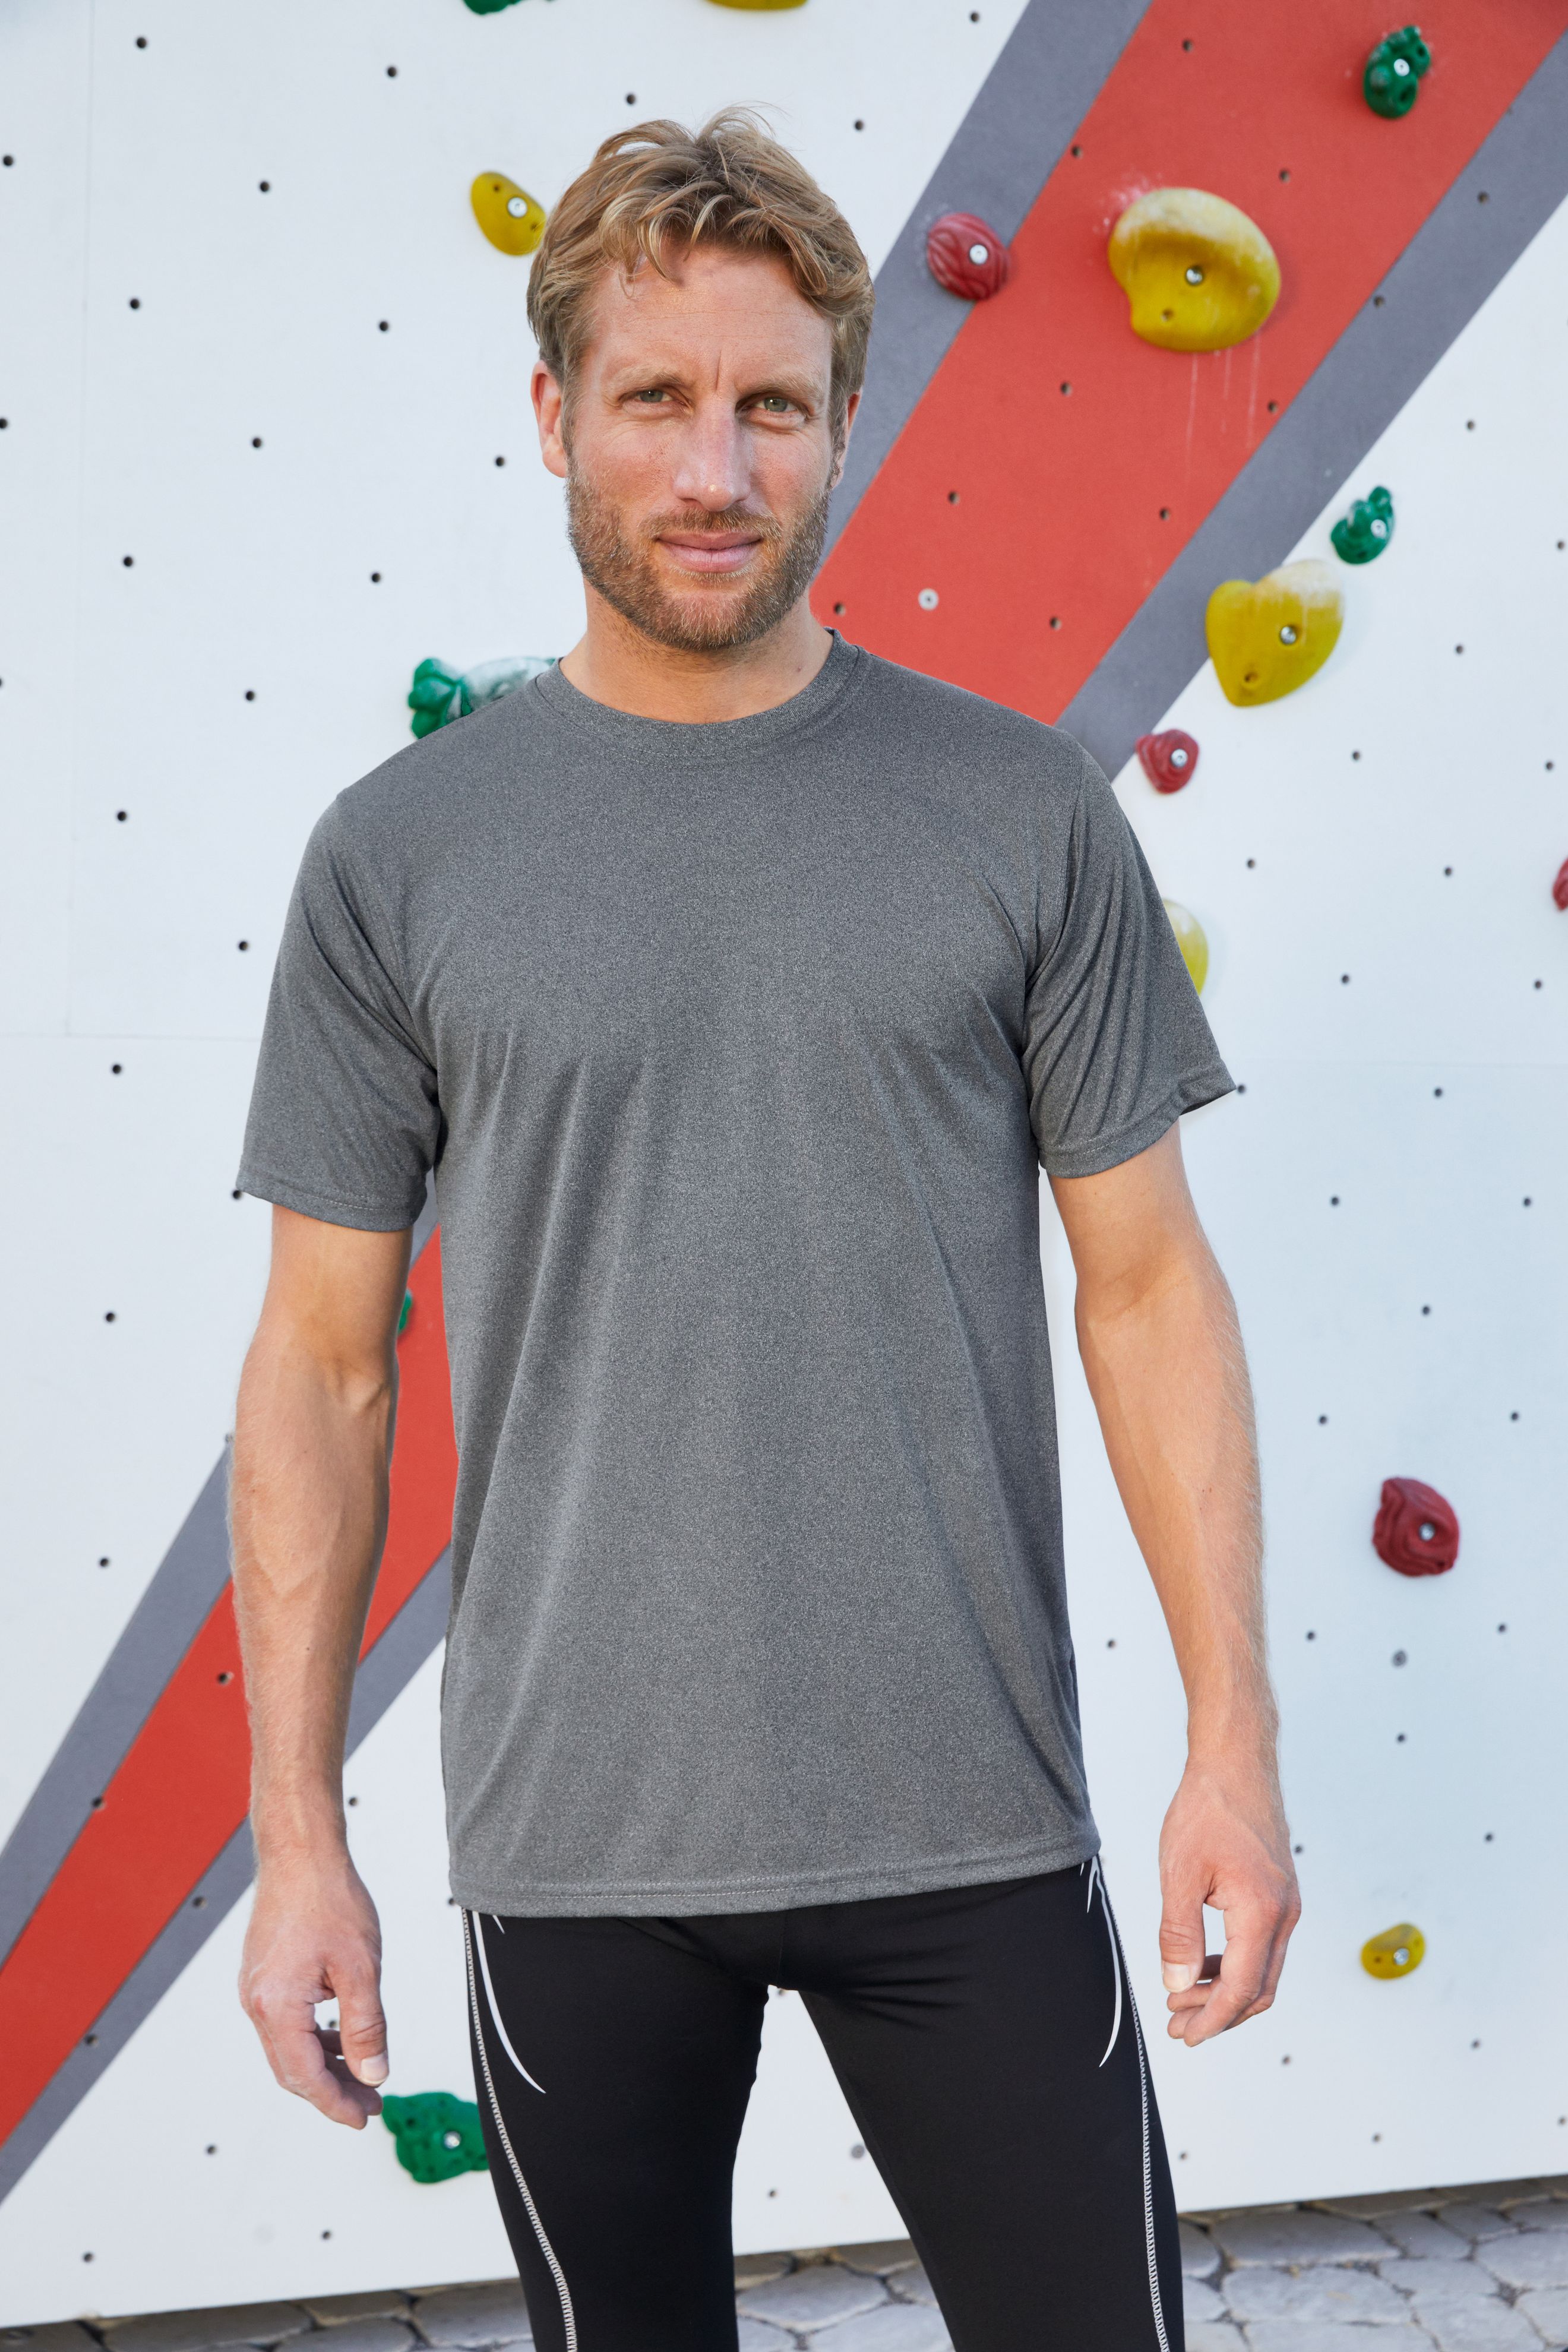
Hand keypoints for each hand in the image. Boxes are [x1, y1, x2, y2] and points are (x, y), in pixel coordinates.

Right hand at [240, 1847, 388, 2125]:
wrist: (300, 1853)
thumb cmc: (326, 1897)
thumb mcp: (360, 1968)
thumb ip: (366, 2027)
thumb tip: (372, 2073)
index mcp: (276, 2006)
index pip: (305, 2077)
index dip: (335, 2104)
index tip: (363, 2117)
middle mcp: (257, 2002)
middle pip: (292, 2069)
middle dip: (332, 2091)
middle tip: (369, 2103)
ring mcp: (257, 1989)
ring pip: (289, 2047)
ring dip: (324, 2066)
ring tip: (362, 2074)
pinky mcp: (263, 1976)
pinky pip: (287, 2023)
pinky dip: (314, 2038)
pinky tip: (342, 2036)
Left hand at [1158, 1751, 1299, 2044]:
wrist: (1236, 1762)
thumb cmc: (1209, 1808)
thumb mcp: (1180, 1873)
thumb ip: (1179, 1935)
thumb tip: (1178, 1985)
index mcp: (1262, 1913)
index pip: (1242, 1989)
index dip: (1213, 2020)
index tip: (1186, 2037)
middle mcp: (1284, 1914)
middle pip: (1259, 1989)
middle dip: (1219, 2014)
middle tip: (1178, 2026)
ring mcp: (1286, 1904)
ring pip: (1262, 1969)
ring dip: (1225, 1991)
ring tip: (1183, 1999)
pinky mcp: (1278, 1893)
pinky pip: (1261, 1945)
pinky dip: (1234, 1964)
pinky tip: (1203, 1964)